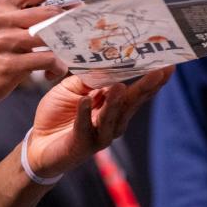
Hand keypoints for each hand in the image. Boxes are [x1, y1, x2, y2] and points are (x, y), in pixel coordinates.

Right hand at [0, 0, 71, 113]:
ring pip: (50, 37)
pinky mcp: (7, 66)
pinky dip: (55, 67)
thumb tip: (56, 9)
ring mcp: (2, 41)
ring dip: (65, 49)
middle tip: (82, 35)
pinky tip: (51, 74)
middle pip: (50, 11)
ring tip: (65, 59)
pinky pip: (45, 61)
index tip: (80, 4)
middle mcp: (0, 18)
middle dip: (71, 23)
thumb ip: (18, 15)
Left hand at [24, 68, 171, 177]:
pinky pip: (84, 126)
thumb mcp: (74, 88)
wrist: (38, 143)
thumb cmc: (59, 113)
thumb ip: (90, 79)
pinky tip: (86, 100)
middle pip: (131, 104)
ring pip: (111, 117)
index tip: (168, 66)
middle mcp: (112, 122)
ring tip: (119, 86)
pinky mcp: (81, 144)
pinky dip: (84, 113)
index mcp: (114, 107)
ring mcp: (99, 135)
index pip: (136, 93)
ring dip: (115, 101)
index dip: (152, 80)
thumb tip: (106, 63)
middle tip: (159, 72)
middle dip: (145, 88)